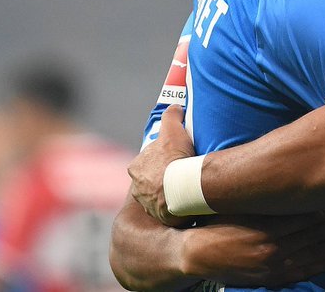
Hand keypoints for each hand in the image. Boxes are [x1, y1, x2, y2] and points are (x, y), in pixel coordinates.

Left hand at [129, 104, 195, 225]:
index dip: (161, 159)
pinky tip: (188, 201)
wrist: (182, 186)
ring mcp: (147, 204)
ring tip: (186, 190)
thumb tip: (174, 106)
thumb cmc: (175, 158)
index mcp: (136, 168)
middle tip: (181, 175)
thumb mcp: (173, 129)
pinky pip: (168, 211)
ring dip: (169, 194)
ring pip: (158, 197)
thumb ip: (171, 115)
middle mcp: (137, 188)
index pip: (147, 162)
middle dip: (162, 179)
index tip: (174, 159)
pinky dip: (176, 207)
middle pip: (150, 181)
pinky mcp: (160, 217)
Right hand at [181, 210, 324, 286]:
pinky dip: (323, 263)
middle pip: (314, 236)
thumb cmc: (220, 224)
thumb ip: (267, 199)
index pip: (306, 217)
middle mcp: (271, 249)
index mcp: (265, 228)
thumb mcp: (242, 206)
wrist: (197, 254)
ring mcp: (272, 266)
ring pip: (313, 254)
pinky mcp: (271, 278)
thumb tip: (294, 184)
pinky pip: (304, 271)